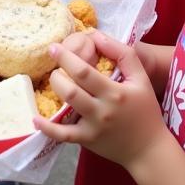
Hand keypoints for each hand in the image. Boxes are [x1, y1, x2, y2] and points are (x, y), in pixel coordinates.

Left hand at [37, 31, 169, 168]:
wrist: (149, 149)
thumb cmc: (145, 110)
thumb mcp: (140, 78)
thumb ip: (121, 53)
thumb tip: (96, 35)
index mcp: (114, 92)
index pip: (84, 72)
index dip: (66, 57)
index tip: (54, 47)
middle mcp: (102, 110)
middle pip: (71, 90)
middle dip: (56, 74)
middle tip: (54, 65)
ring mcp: (93, 128)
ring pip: (66, 108)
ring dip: (54, 90)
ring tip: (53, 80)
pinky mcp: (87, 141)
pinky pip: (63, 136)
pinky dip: (47, 128)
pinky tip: (35, 119)